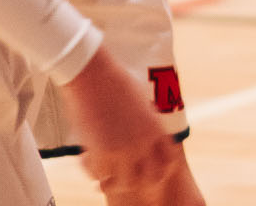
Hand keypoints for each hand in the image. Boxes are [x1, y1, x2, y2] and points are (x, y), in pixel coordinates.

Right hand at [64, 45, 197, 204]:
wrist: (91, 72)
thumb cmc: (113, 80)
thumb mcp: (139, 101)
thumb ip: (145, 123)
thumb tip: (145, 139)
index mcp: (155, 127)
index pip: (169, 161)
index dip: (161, 169)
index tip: (148, 168)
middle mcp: (143, 142)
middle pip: (151, 180)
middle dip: (139, 180)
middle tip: (124, 176)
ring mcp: (123, 150)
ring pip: (125, 184)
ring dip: (112, 181)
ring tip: (102, 173)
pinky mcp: (101, 153)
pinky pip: (98, 176)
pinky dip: (91, 169)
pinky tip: (85, 157)